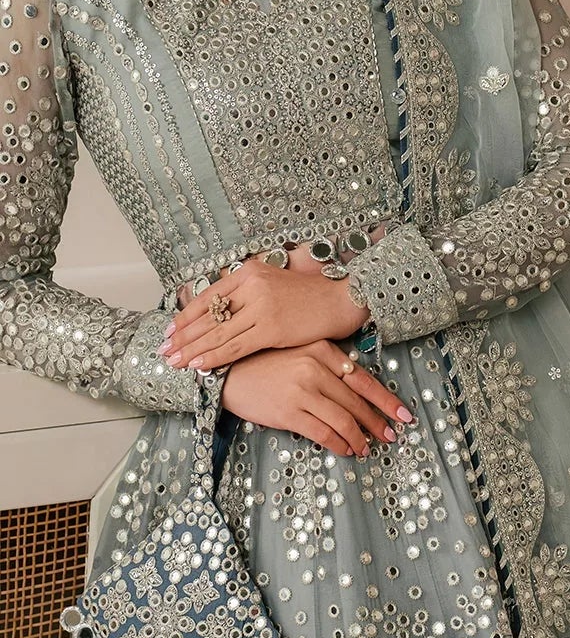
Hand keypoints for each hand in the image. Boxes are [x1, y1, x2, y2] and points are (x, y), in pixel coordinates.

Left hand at [164, 256, 363, 371]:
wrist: (340, 300)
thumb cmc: (307, 296)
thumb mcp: (272, 284)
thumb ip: (246, 293)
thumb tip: (218, 312)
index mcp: (248, 272)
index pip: (207, 297)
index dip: (185, 316)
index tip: (169, 331)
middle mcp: (251, 286)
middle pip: (208, 316)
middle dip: (183, 336)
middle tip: (163, 350)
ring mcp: (261, 307)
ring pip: (218, 333)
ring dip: (192, 350)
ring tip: (173, 361)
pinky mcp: (272, 328)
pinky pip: (235, 346)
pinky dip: (215, 357)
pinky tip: (199, 365)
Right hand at [221, 341, 413, 458]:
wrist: (227, 374)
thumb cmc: (266, 364)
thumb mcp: (300, 353)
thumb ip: (328, 366)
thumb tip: (358, 392)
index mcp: (322, 350)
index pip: (363, 379)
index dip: (386, 400)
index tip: (403, 415)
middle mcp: (315, 368)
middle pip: (357, 402)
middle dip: (377, 423)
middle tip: (390, 436)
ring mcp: (302, 391)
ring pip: (343, 420)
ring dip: (359, 438)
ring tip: (367, 448)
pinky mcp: (289, 412)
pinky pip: (323, 433)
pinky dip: (339, 445)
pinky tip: (346, 450)